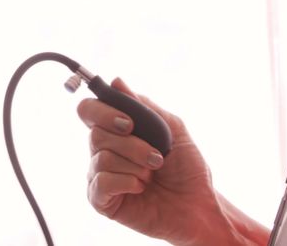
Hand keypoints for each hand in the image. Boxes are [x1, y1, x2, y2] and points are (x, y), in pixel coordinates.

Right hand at [77, 78, 238, 244]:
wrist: (198, 204)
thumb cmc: (187, 168)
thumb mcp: (172, 128)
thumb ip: (144, 106)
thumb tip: (117, 82)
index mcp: (115, 130)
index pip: (89, 111)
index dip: (102, 112)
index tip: (129, 123)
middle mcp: (103, 151)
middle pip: (96, 134)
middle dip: (132, 145)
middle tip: (157, 158)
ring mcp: (100, 176)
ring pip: (102, 159)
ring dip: (136, 166)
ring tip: (152, 176)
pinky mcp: (102, 200)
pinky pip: (102, 183)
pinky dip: (127, 182)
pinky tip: (141, 188)